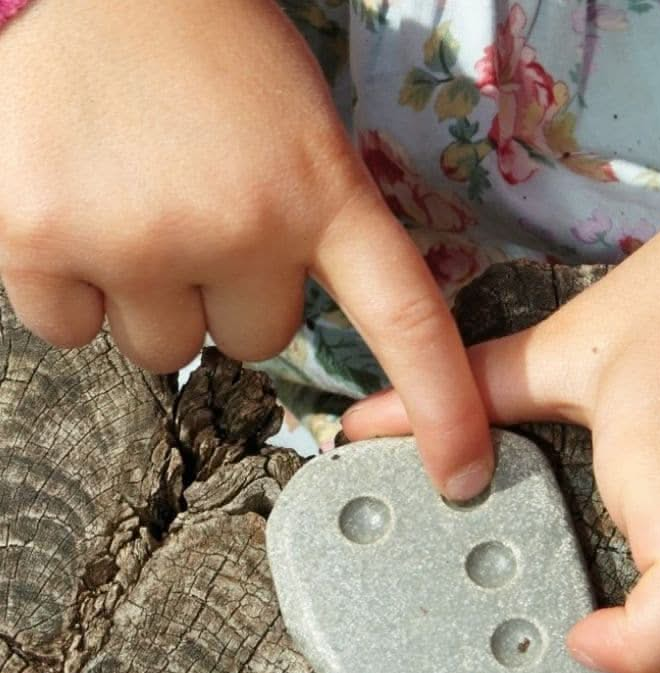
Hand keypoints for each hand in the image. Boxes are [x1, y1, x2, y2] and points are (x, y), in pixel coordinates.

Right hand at [0, 0, 491, 498]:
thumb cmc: (214, 53)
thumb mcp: (301, 133)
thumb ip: (312, 236)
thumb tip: (277, 338)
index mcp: (322, 193)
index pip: (405, 321)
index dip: (440, 410)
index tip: (461, 478)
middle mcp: (242, 225)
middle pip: (253, 346)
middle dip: (229, 298)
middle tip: (199, 210)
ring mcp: (140, 235)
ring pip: (164, 350)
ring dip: (151, 298)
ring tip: (134, 202)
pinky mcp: (40, 236)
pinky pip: (69, 328)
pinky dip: (69, 287)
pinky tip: (73, 208)